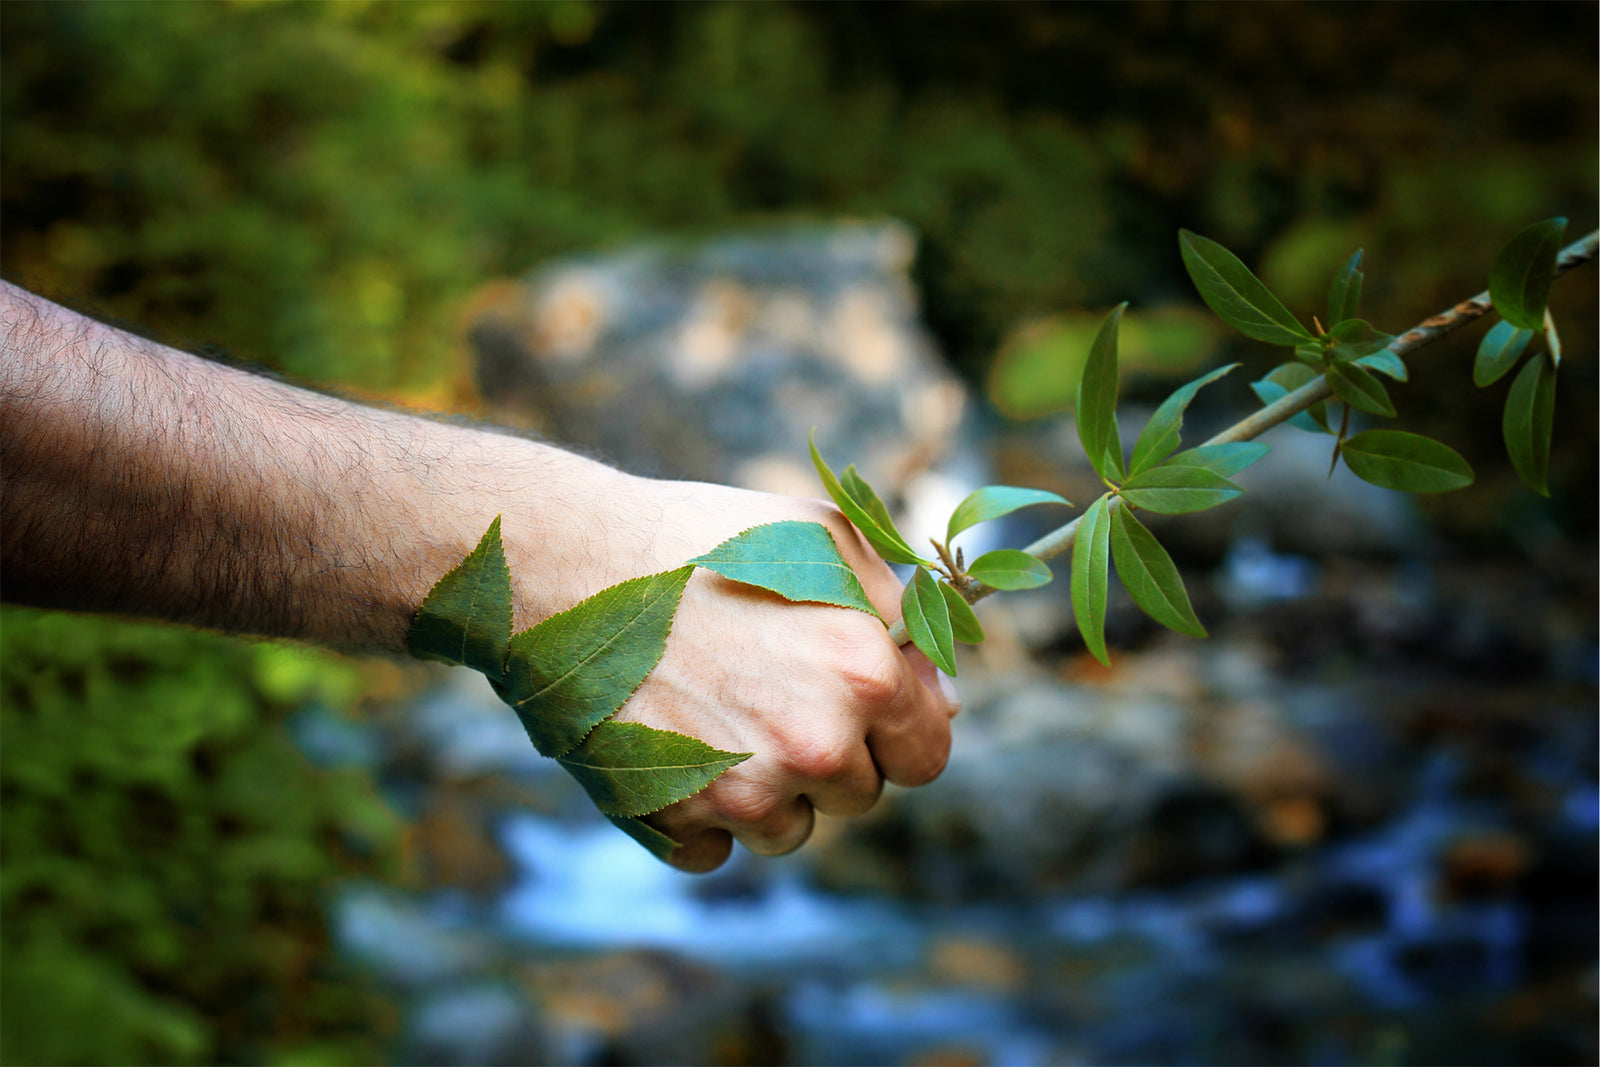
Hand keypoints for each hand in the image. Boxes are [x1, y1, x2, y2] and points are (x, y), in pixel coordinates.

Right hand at [503, 475, 959, 872]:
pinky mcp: (675, 822)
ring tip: (713, 710)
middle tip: (765, 688)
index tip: (855, 704)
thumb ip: (903, 615)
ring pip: (788, 829)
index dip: (896, 729)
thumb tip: (946, 696)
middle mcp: (816, 745)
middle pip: (859, 794)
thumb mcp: (825, 539)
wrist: (569, 564)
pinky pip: (714, 848)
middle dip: (828, 755)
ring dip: (765, 789)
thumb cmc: (703, 539)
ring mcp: (743, 792)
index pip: (927, 754)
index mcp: (866, 675)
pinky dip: (697, 812)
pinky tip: (670, 743)